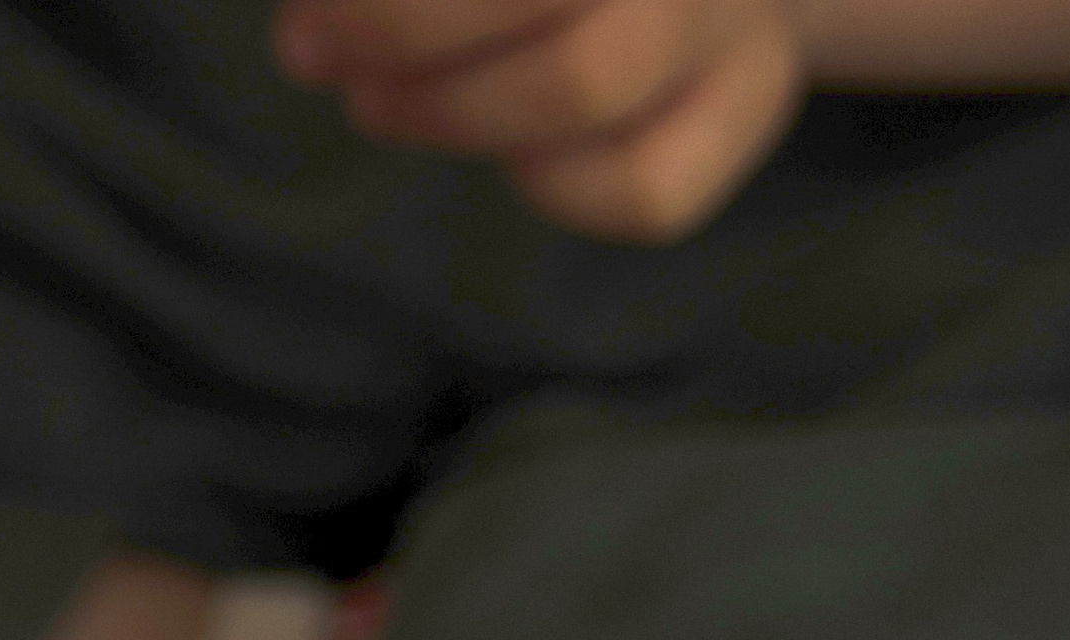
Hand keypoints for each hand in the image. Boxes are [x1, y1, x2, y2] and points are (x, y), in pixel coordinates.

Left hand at [273, 0, 807, 239]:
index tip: (311, 16)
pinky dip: (557, 191)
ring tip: (379, 104)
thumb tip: (316, 18)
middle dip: (403, 35)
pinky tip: (510, 158)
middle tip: (316, 56)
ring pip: (588, 84)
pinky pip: (648, 191)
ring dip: (454, 113)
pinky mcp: (758, 99)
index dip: (388, 0)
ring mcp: (733, 14)